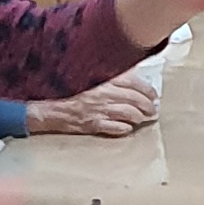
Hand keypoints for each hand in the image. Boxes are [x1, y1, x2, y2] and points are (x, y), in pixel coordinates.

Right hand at [27, 79, 157, 138]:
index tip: (153, 95)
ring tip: (143, 119)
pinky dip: (126, 128)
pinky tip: (128, 127)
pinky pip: (118, 128)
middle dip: (148, 106)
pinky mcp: (94, 124)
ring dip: (140, 118)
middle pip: (136, 100)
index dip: (148, 90)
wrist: (50, 107)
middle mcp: (104, 93)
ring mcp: (100, 110)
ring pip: (130, 114)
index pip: (135, 83)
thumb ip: (109, 76)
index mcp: (104, 79)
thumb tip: (131, 77)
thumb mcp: (91, 78)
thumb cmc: (70, 91)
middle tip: (152, 110)